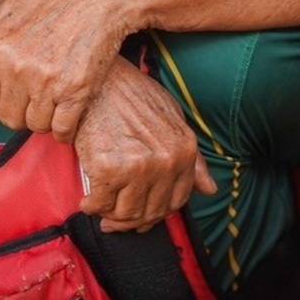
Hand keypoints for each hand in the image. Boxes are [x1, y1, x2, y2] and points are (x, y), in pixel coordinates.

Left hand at [0, 0, 139, 138]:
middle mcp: (18, 68)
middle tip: (35, 102)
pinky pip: (63, 129)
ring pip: (36, 126)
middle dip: (21, 114)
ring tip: (54, 103)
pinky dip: (66, 129)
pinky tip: (69, 115)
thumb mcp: (8, 10)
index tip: (11, 101)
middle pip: (9, 118)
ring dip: (45, 120)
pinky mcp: (75, 90)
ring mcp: (46, 81)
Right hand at [75, 63, 216, 231]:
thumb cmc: (132, 95)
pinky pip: (100, 203)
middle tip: (115, 218)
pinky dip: (92, 206)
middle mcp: (166, 162)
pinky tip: (88, 200)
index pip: (177, 200)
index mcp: (184, 151)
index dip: (157, 212)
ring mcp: (138, 167)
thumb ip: (192, 159)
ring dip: (111, 216)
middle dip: (132, 220)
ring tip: (101, 207)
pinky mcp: (108, 169)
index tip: (142, 213)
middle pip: (151, 211)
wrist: (99, 80)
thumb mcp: (172, 119)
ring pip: (126, 213)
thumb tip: (210, 189)